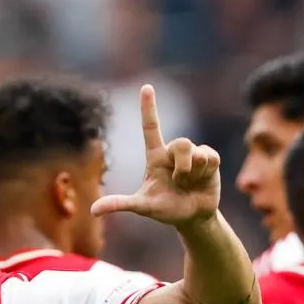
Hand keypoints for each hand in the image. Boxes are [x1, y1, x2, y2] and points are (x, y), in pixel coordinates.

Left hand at [91, 85, 220, 228]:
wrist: (192, 217)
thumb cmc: (166, 209)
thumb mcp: (143, 206)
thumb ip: (120, 204)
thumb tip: (93, 210)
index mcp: (155, 157)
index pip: (151, 127)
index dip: (149, 108)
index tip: (146, 87)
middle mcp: (172, 152)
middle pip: (181, 142)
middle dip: (182, 166)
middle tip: (179, 182)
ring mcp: (193, 154)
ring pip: (196, 152)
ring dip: (193, 173)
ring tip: (189, 183)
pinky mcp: (210, 158)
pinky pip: (210, 157)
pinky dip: (205, 172)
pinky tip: (203, 180)